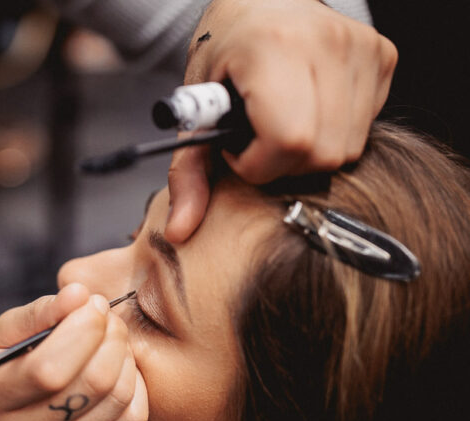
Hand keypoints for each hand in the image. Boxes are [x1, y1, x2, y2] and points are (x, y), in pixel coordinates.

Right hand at [0, 282, 148, 420]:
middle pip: (92, 382)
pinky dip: (135, 386)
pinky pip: (131, 420)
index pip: (50, 369)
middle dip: (110, 336)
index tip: (90, 303)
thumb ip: (36, 314)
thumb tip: (79, 293)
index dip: (82, 329)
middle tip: (105, 316)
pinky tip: (119, 367)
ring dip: (125, 357)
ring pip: (117, 399)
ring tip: (111, 338)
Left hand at [165, 0, 396, 242]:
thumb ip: (188, 172)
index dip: (258, 162)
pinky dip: (333, 132)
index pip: (289, 141)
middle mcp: (327, 43)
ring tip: (280, 121)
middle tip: (257, 138)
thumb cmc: (224, 51)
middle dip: (283, 163)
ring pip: (347, 147)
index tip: (236, 146)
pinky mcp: (384, 56)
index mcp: (274, 49)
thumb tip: (181, 232)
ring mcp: (362, 48)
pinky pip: (364, 127)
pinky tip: (309, 109)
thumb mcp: (195, 108)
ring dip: (309, 151)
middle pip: (321, 153)